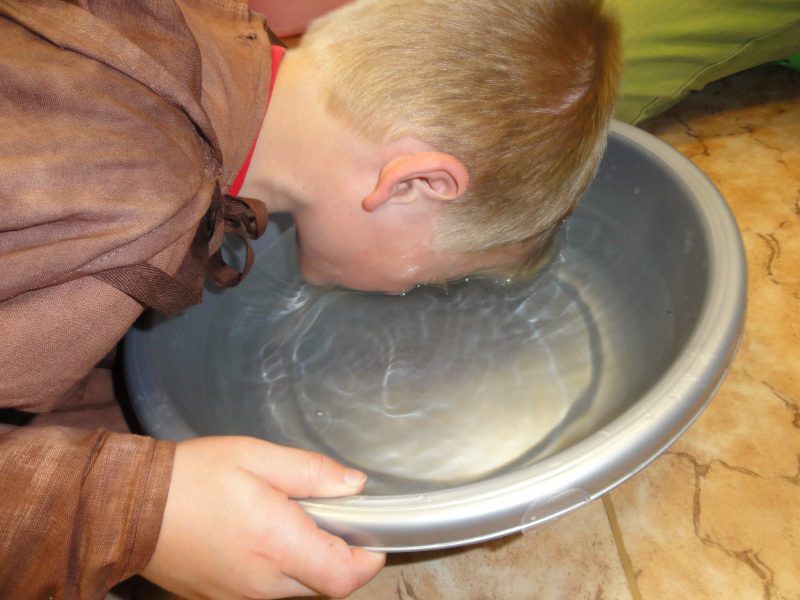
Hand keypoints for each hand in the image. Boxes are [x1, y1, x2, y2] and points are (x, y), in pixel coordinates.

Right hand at [141, 436, 384, 598]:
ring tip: (289, 521)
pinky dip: (279, 571)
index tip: (370, 534)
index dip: (368, 559)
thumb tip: (354, 485)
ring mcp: (240, 596)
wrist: (130, 507)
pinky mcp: (222, 598)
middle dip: (339, 558)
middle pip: (325, 587)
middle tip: (330, 519)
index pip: (343, 577)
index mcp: (277, 544)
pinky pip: (267, 592)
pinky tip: (261, 537)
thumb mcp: (256, 457)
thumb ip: (312, 473)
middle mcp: (262, 582)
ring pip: (297, 591)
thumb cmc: (193, 476)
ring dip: (308, 564)